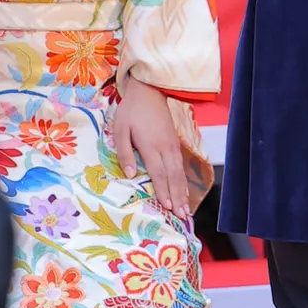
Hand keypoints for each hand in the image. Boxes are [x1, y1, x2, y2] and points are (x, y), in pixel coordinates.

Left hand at [112, 78, 190, 217]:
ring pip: (180, 173)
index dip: (164, 191)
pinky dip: (183, 181)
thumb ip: (124, 152)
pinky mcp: (175, 143)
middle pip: (173, 177)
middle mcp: (165, 148)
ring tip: (187, 210)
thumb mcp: (120, 129)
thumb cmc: (131, 111)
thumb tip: (128, 175)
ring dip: (183, 192)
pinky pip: (181, 166)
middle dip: (178, 198)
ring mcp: (173, 145)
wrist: (150, 91)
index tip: (168, 208)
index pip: (159, 173)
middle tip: (183, 217)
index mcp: (151, 146)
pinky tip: (184, 191)